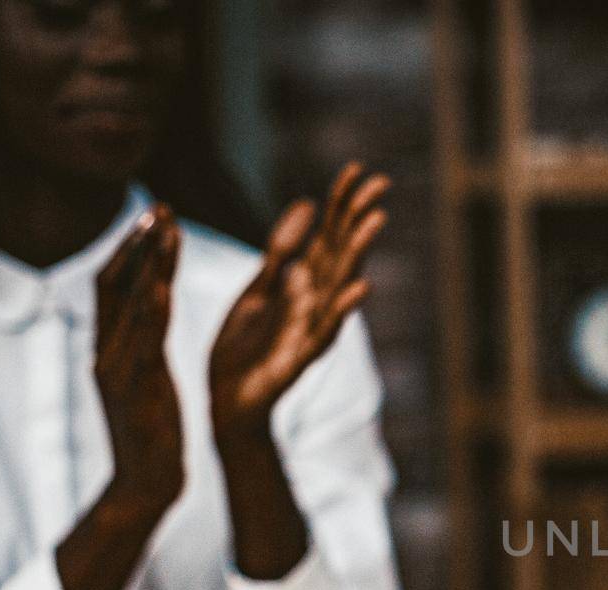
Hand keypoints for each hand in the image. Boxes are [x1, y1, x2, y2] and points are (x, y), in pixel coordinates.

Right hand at [94, 203, 184, 512]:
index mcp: (111, 347)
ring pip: (125, 303)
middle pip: (113, 282)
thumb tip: (154, 306)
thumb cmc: (155, 432)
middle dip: (137, 244)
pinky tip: (162, 284)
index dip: (132, 250)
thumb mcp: (148, 377)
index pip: (114, 285)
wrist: (146, 484)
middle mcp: (107, 350)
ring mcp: (117, 367)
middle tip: (161, 210)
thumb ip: (147, 341)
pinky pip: (140, 341)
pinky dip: (149, 309)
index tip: (156, 219)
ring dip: (146, 263)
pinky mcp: (134, 387)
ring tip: (166, 229)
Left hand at [209, 162, 388, 442]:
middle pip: (341, 250)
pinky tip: (360, 286)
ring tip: (376, 220)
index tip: (355, 169)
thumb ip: (283, 249)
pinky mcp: (300, 355)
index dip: (340, 202)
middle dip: (358, 216)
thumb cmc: (245, 349)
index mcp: (302, 282)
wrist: (227, 402)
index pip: (327, 233)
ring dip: (360, 251)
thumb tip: (309, 204)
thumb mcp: (259, 287)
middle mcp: (314, 301)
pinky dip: (344, 308)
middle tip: (380, 184)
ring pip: (340, 282)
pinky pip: (326, 329)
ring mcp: (312, 327)